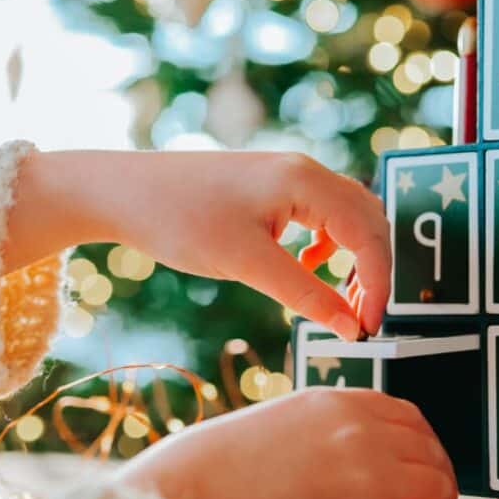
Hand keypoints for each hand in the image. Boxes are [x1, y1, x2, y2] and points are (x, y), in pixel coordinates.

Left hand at [5, 150, 390, 338]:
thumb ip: (305, 294)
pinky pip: (321, 213)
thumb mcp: (246, 264)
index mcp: (305, 181)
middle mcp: (304, 170)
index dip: (377, 284)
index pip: (367, 234)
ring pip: (347, 215)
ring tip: (341, 299)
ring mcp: (287, 174)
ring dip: (354, 257)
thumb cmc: (179, 219)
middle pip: (368, 220)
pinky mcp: (270, 185)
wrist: (121, 190)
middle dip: (372, 270)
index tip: (370, 327)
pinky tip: (305, 266)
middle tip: (361, 318)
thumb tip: (351, 328)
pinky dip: (328, 244)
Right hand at [118, 388, 457, 498]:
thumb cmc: (212, 471)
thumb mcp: (276, 425)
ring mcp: (363, 478)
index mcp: (333, 404)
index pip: (408, 417)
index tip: (423, 465)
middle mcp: (356, 432)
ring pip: (437, 490)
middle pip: (431, 453)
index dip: (424, 446)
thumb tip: (356, 454)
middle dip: (438, 479)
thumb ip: (321, 430)